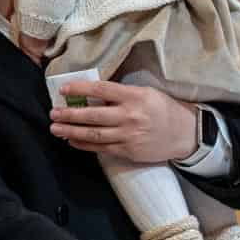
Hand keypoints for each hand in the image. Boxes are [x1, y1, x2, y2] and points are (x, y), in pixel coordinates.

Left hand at [49, 79, 196, 162]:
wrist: (185, 134)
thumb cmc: (163, 109)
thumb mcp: (146, 93)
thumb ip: (122, 94)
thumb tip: (93, 95)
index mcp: (134, 96)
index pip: (101, 90)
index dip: (80, 89)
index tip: (63, 89)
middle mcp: (130, 116)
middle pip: (93, 115)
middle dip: (70, 114)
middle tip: (53, 113)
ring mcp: (128, 136)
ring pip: (94, 134)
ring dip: (71, 131)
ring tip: (55, 128)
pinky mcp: (128, 151)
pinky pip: (101, 148)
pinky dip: (84, 145)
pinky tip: (72, 141)